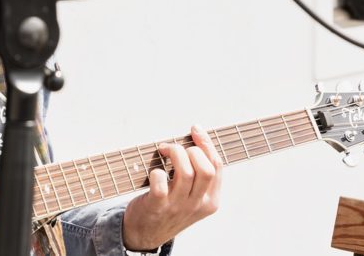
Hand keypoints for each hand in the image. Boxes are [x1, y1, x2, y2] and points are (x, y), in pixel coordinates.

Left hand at [122, 125, 222, 250]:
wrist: (146, 234)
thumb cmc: (169, 207)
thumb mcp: (192, 196)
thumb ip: (197, 175)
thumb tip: (195, 138)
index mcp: (210, 201)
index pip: (216, 166)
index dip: (206, 143)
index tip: (195, 129)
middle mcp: (196, 204)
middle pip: (206, 169)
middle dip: (192, 149)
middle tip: (176, 148)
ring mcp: (177, 206)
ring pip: (185, 172)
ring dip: (174, 153)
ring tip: (164, 151)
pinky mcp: (157, 207)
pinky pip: (160, 183)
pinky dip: (156, 171)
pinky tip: (154, 171)